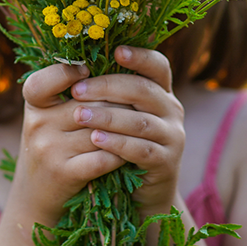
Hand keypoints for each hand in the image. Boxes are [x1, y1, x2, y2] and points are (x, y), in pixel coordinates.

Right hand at [13, 62, 126, 224]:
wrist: (35, 199)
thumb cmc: (51, 148)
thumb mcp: (48, 117)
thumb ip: (68, 92)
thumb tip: (112, 60)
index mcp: (33, 106)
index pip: (43, 80)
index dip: (66, 72)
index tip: (88, 69)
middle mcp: (38, 125)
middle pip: (90, 103)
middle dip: (118, 101)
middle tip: (139, 100)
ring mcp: (50, 150)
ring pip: (102, 129)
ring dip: (126, 127)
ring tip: (142, 124)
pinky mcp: (65, 173)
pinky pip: (104, 156)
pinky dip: (121, 153)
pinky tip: (131, 151)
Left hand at [69, 46, 184, 215]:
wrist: (142, 194)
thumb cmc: (122, 146)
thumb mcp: (120, 116)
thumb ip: (109, 94)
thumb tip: (74, 67)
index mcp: (161, 92)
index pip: (158, 66)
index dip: (140, 56)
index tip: (115, 51)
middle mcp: (172, 110)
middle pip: (143, 90)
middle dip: (108, 87)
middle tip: (77, 90)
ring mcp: (173, 137)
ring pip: (141, 121)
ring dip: (108, 116)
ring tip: (80, 115)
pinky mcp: (167, 163)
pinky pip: (142, 149)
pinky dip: (118, 143)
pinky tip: (95, 140)